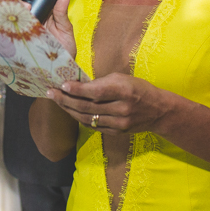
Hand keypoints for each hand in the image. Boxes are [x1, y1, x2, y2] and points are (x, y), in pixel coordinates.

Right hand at [12, 0, 76, 56]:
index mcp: (45, 10)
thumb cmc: (63, 53)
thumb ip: (63, 14)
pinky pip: (8, 23)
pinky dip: (10, 18)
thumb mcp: (66, 32)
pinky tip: (17, 16)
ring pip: (13, 6)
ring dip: (18, 1)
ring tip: (26, 3)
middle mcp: (32, 15)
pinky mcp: (16, 36)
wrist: (57, 76)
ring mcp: (23, 25)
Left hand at [47, 74, 173, 134]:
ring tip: (57, 101)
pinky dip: (80, 118)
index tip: (62, 85)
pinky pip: (93, 125)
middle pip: (87, 107)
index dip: (77, 90)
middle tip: (51, 93)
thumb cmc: (139, 89)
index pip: (95, 92)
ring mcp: (118, 123)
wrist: (158, 111)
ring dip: (69, 110)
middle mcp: (121, 108)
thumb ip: (102, 83)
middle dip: (66, 100)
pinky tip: (70, 110)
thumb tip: (79, 84)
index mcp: (123, 91)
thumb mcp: (123, 79)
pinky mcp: (116, 131)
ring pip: (87, 118)